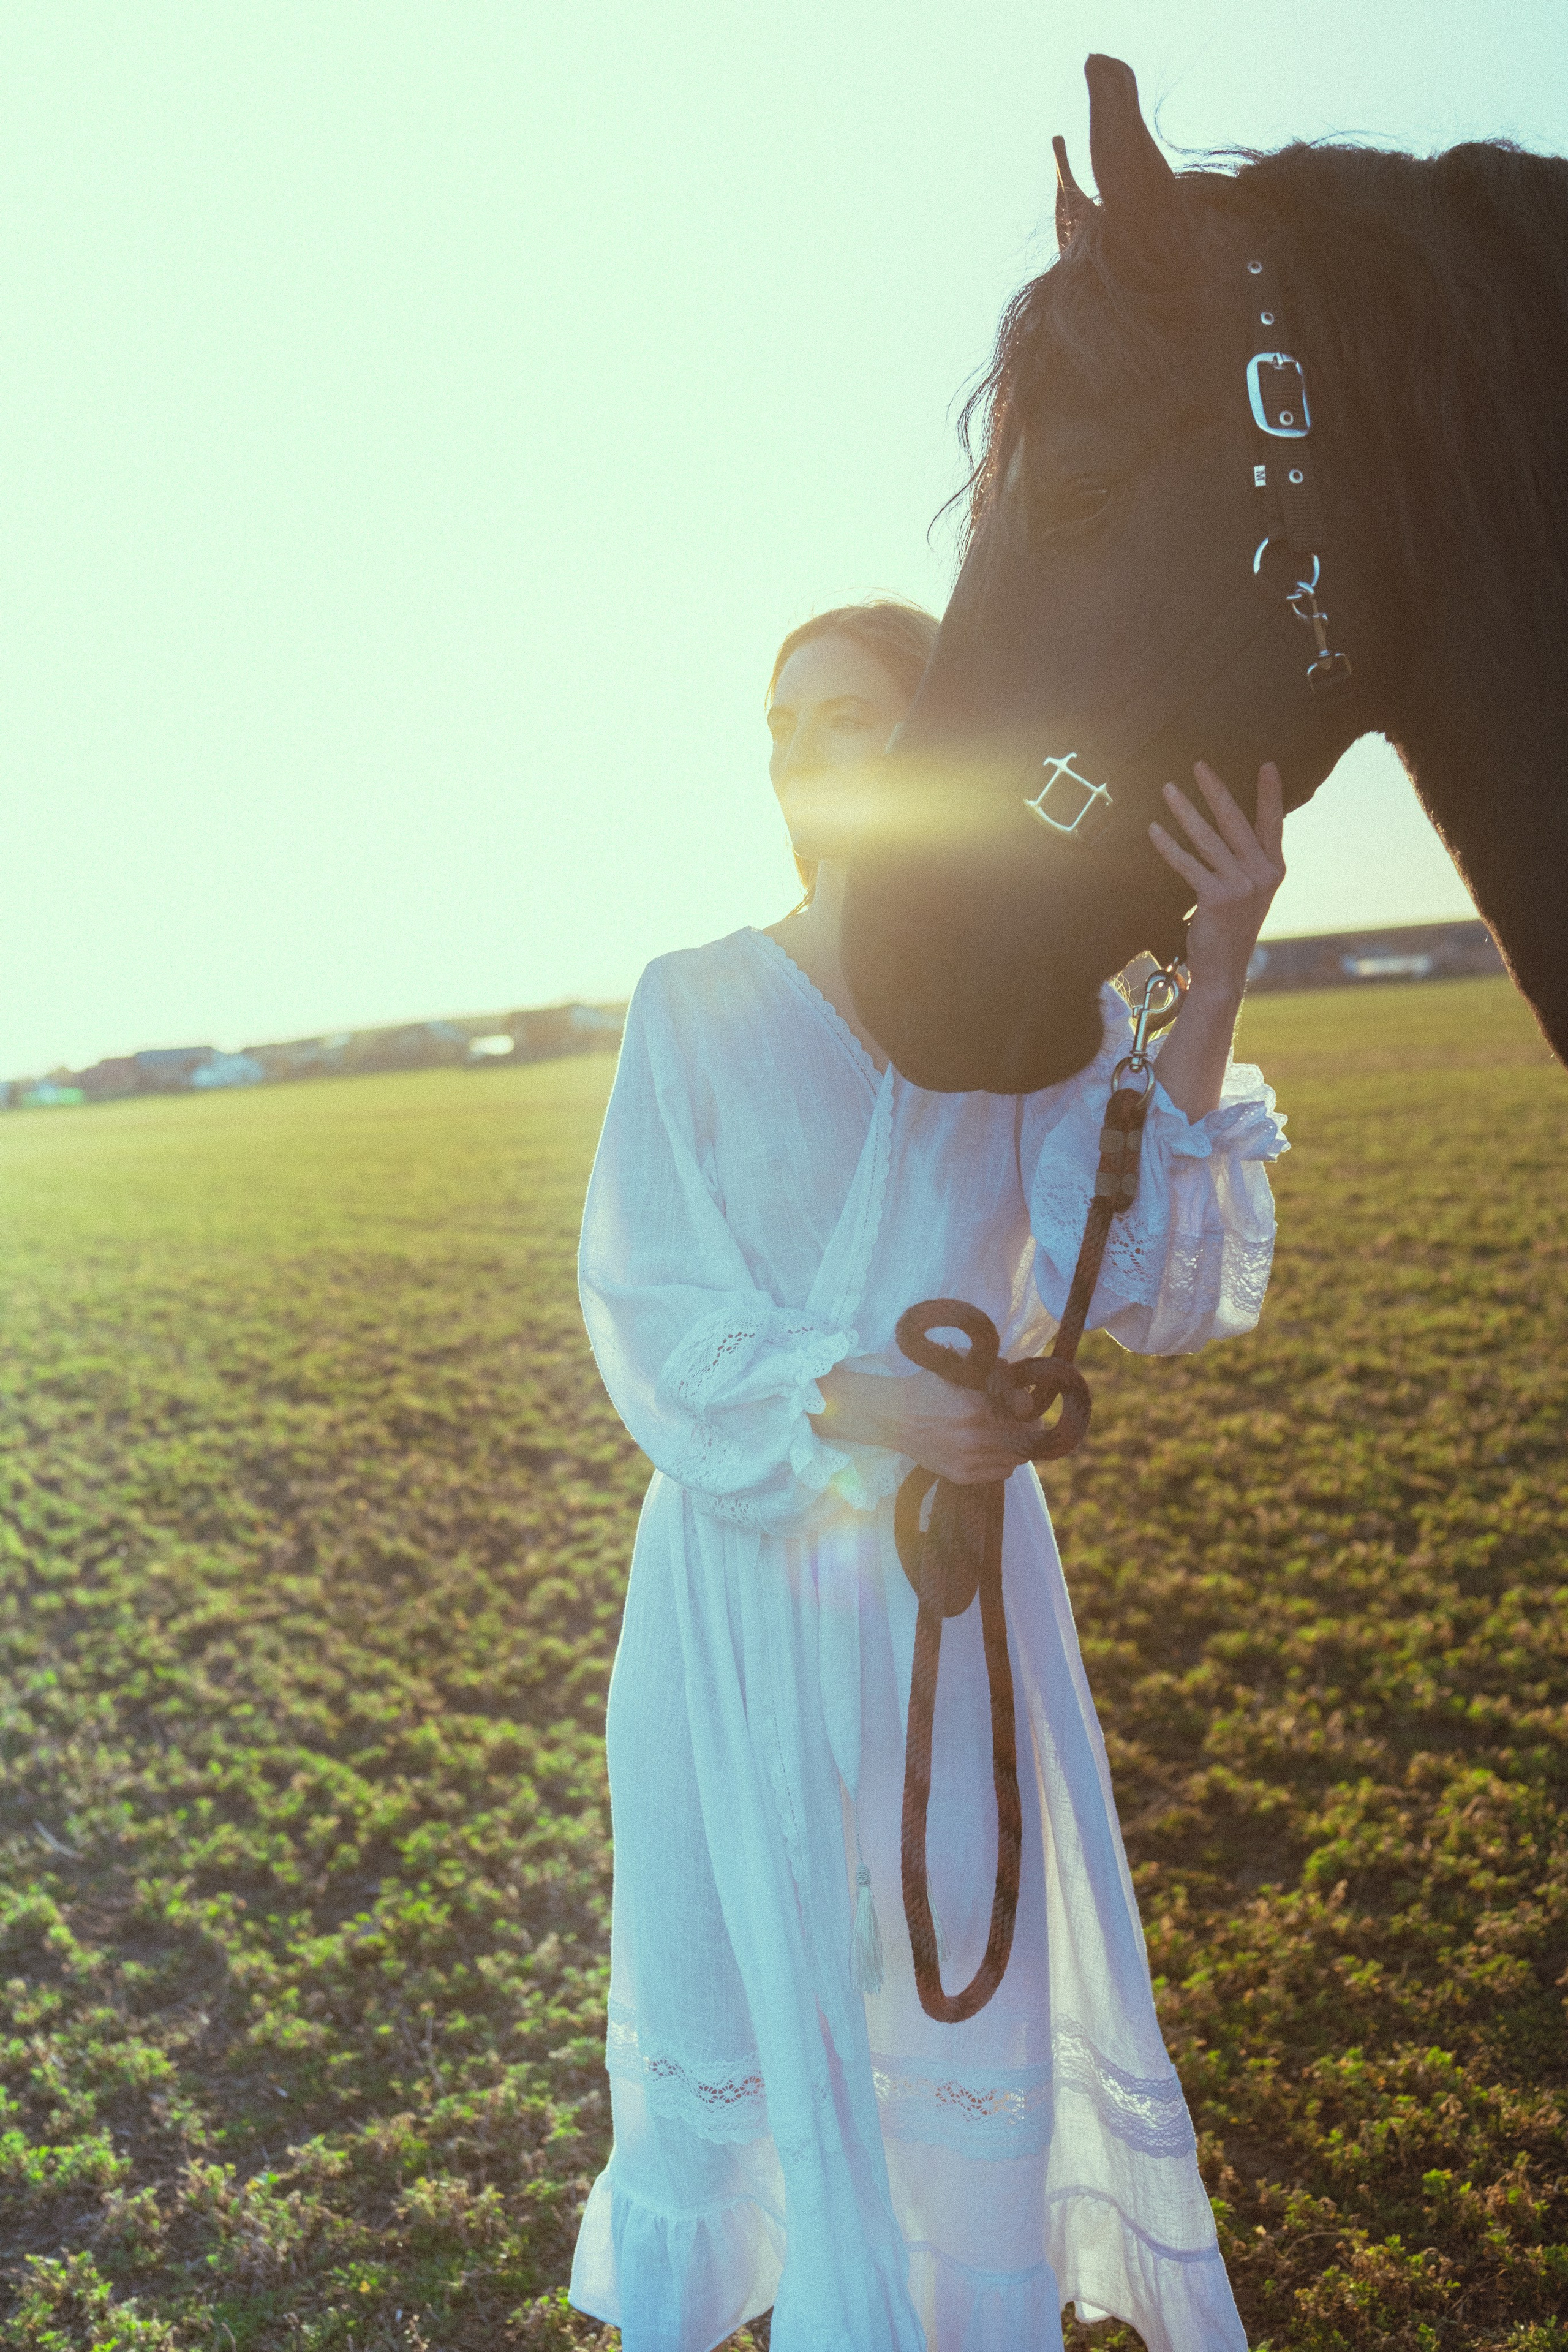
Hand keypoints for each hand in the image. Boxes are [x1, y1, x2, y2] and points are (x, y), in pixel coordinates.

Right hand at [812, 1365, 1023, 1484]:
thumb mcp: (957, 1367)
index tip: (1018, 1399)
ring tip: (1008, 1434)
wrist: (895, 1418)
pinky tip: (994, 1449)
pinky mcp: (963, 1475)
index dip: (1024, 1401)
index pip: (1023, 1407)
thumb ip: (990, 1368)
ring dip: (1017, 1444)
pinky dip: (1004, 1461)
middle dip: (1025, 1423)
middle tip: (1020, 1418)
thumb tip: (1016, 1376)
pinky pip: (1002, 1472)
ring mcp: (969, 1460)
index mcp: (976, 1407)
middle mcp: (976, 1438)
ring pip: (1016, 1457)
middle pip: (1024, 1435)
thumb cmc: (927, 1388)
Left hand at [1149, 759, 1284, 1000]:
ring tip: (1169, 789)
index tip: (1267, 765)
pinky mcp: (1218, 898)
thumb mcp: (1250, 893)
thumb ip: (1248, 863)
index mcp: (1274, 869)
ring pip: (1208, 839)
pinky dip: (1169, 847)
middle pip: (1237, 822)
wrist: (1223, 970)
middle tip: (1199, 765)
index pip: (1273, 824)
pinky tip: (1154, 830)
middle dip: (1216, 791)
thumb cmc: (1231, 928)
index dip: (1270, 795)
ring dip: (1186, 811)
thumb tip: (1233, 830)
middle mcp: (1262, 874)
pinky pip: (1188, 865)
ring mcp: (1242, 886)